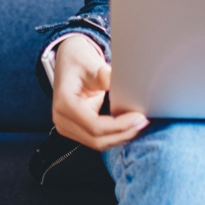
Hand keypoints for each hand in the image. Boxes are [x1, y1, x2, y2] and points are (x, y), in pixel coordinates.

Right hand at [51, 35, 148, 150]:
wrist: (68, 61)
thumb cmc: (78, 61)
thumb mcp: (90, 64)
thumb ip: (102, 75)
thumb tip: (114, 79)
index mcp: (64, 105)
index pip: (95, 126)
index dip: (119, 126)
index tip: (138, 117)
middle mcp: (62, 120)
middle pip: (97, 140)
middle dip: (123, 133)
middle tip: (142, 121)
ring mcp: (67, 127)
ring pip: (98, 143)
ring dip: (119, 136)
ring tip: (138, 123)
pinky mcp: (75, 130)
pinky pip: (96, 139)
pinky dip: (113, 134)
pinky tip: (127, 125)